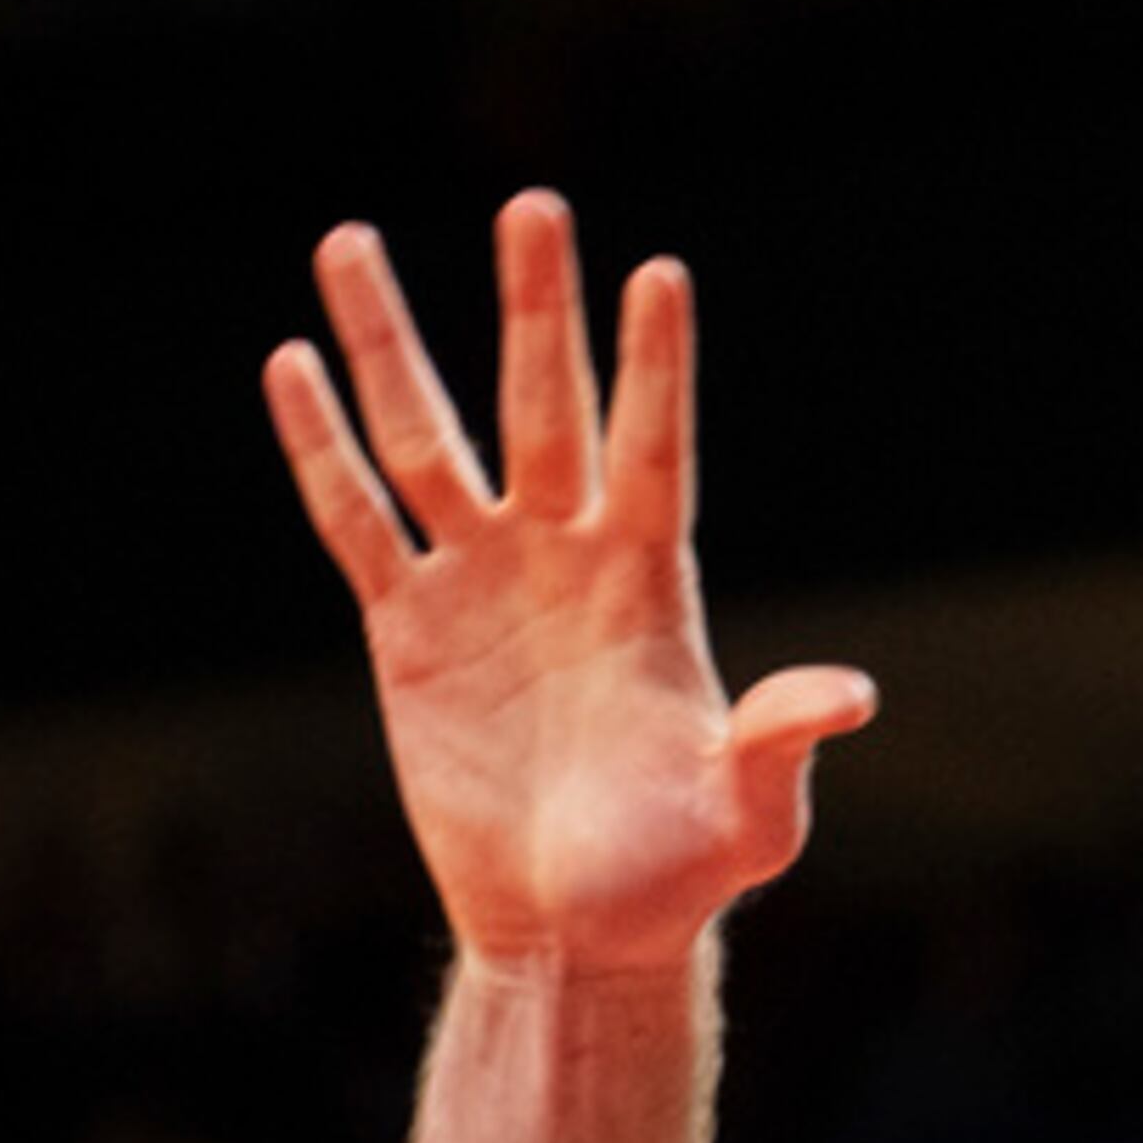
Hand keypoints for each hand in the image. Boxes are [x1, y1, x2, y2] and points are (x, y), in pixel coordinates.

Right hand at [265, 191, 875, 975]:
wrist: (577, 937)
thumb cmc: (676, 880)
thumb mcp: (749, 820)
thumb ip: (784, 745)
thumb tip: (850, 697)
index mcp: (650, 587)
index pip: (655, 450)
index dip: (653, 368)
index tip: (657, 273)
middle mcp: (563, 559)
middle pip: (545, 407)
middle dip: (537, 311)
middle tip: (532, 205)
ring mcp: (481, 583)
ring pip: (427, 438)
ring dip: (389, 345)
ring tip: (348, 241)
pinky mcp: (409, 628)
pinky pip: (359, 522)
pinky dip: (323, 451)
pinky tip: (291, 365)